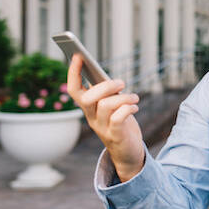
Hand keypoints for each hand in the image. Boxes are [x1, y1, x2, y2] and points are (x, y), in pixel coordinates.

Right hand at [67, 54, 144, 181]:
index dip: (73, 73)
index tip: (78, 56)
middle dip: (105, 86)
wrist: (127, 153)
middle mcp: (91, 118)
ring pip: (105, 105)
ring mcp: (102, 128)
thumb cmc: (121, 124)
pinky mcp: (116, 135)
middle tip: (122, 83)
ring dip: (123, 97)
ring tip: (135, 98)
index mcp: (89, 109)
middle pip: (87, 98)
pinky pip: (118, 118)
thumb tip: (109, 79)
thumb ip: (109, 94)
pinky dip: (128, 109)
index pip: (74, 90)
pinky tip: (135, 107)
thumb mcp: (113, 107)